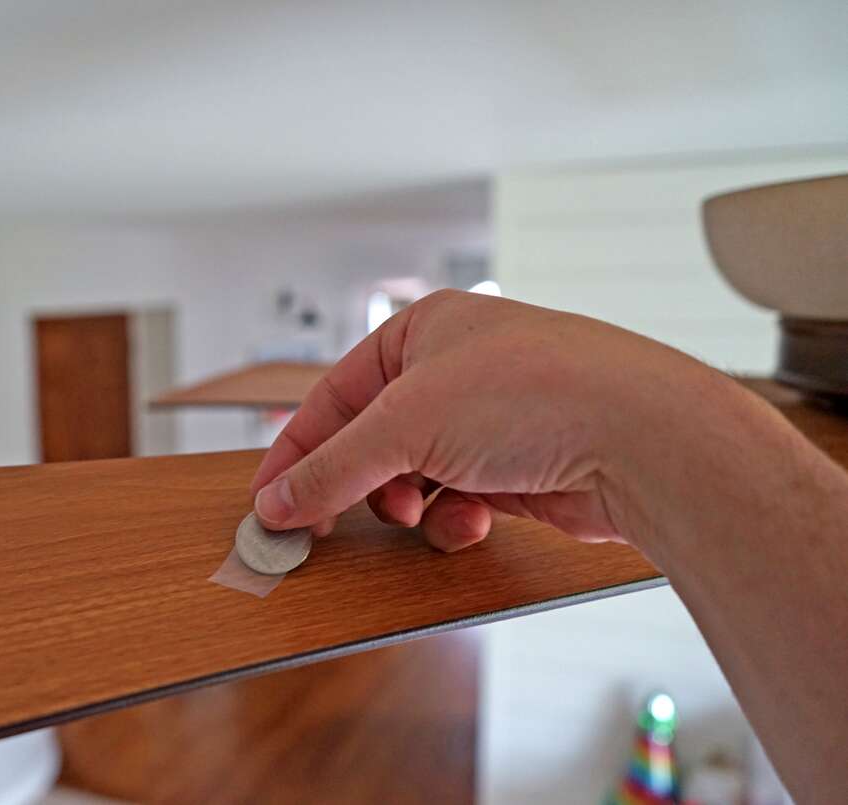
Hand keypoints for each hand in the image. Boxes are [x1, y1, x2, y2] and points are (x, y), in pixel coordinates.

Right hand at [250, 289, 727, 551]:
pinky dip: (456, 518)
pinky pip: (457, 501)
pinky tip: (475, 518)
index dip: (296, 452)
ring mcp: (488, 420)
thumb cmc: (538, 394)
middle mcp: (455, 372)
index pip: (333, 396)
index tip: (269, 502)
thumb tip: (278, 501)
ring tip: (426, 511)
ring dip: (412, 505)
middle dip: (360, 485)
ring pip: (413, 478)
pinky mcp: (516, 467)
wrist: (643, 440)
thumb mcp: (406, 425)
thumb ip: (332, 467)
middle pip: (371, 442)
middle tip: (329, 525)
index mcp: (423, 332)